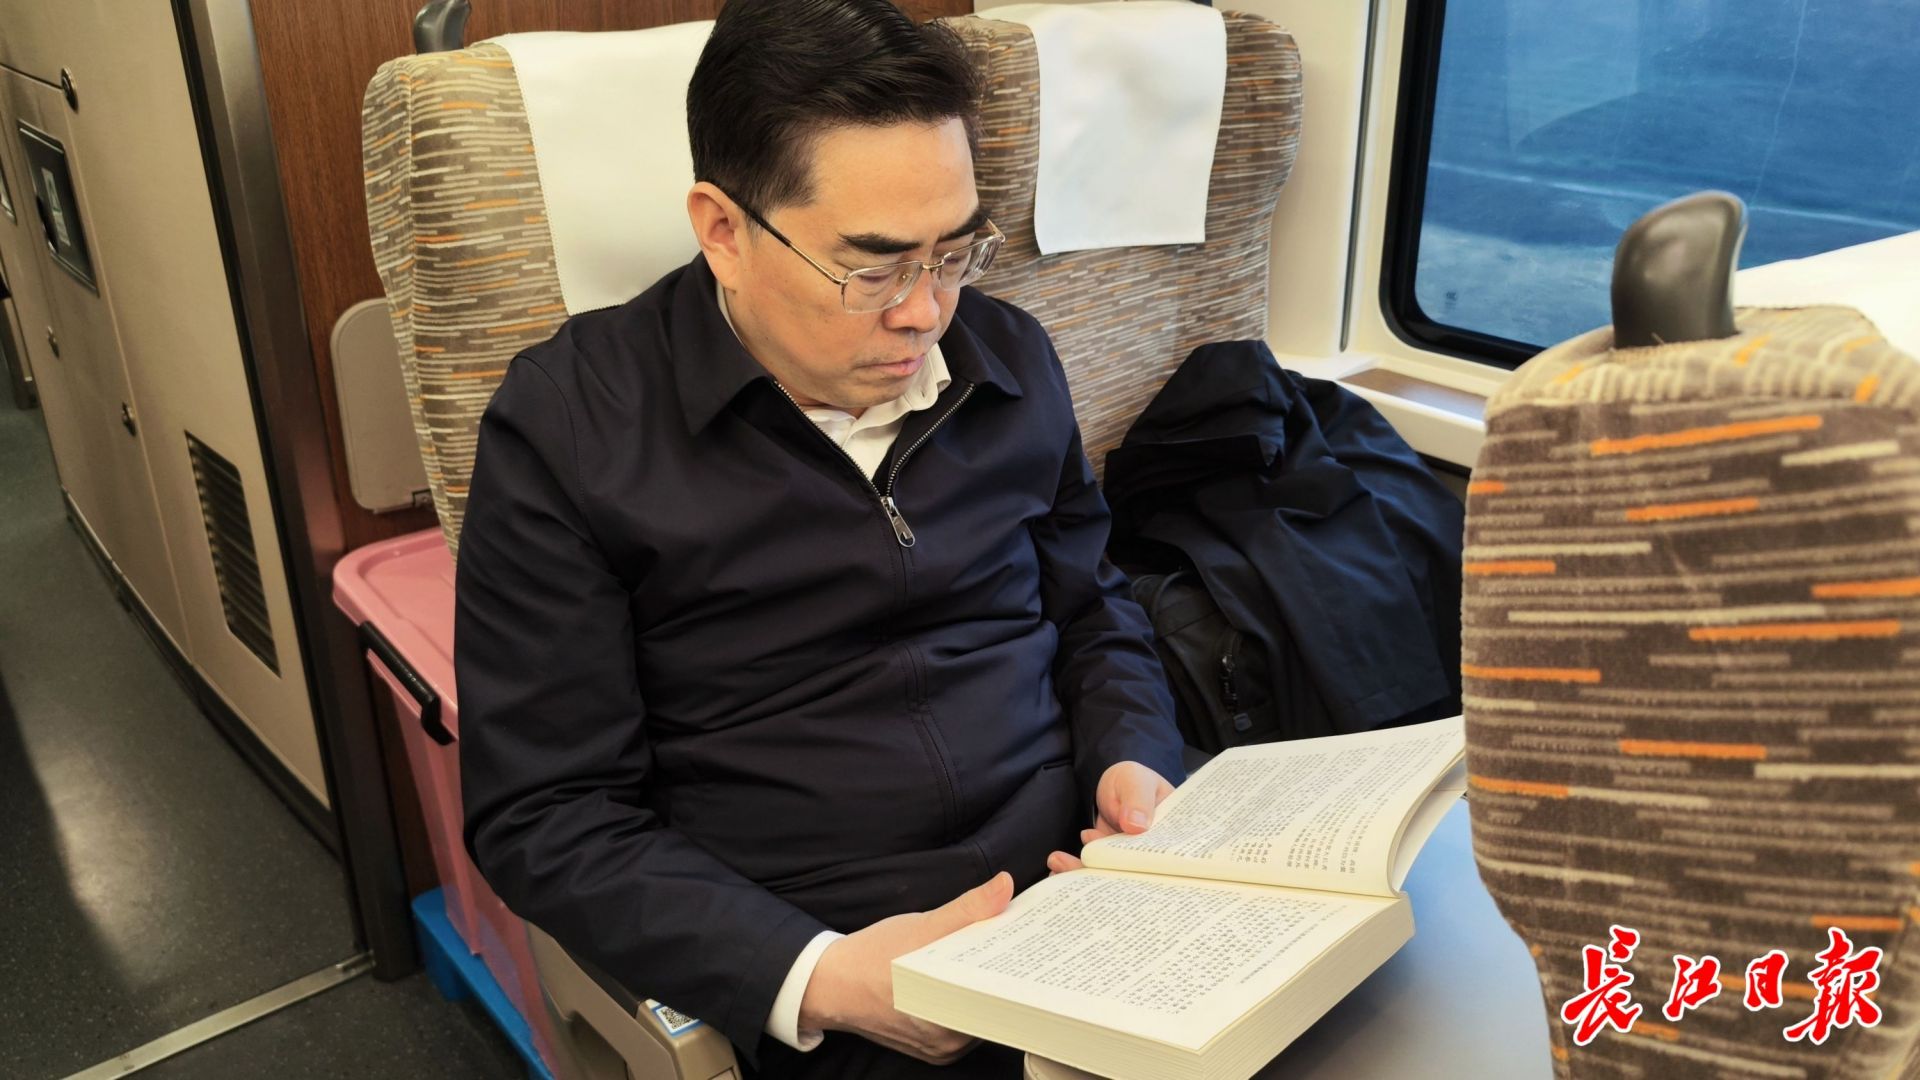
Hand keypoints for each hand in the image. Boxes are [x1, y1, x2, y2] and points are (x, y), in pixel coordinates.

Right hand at [797, 872, 1012, 1063]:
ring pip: (981, 1015)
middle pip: (994, 1006)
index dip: (1018, 971)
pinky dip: (970, 999)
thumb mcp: (923, 926)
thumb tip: (1004, 886)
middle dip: (1004, 974)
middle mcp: (949, 1042)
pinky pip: (964, 1023)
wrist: (831, 984)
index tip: (1028, 947)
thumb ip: (968, 909)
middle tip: (1016, 944)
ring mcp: (942, 1049)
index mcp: (950, 1019)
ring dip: (988, 987)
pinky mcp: (935, 1048)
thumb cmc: (872, 957)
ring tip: (996, 955)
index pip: (1003, 998)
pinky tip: (970, 975)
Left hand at [1045, 761, 1174, 874]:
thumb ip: (1137, 800)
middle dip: (1108, 876)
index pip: (1166, 859)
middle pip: (1134, 872)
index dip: (1147, 868)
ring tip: (1058, 863)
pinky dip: (1077, 868)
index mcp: (1172, 836)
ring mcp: (1129, 859)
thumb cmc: (1132, 779)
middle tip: (1081, 871)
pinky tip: (1058, 866)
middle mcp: (1153, 853)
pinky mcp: (1110, 861)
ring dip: (1085, 871)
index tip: (1122, 868)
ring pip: (1110, 873)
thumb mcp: (1135, 782)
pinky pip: (1095, 869)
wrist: (1112, 783)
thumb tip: (1135, 826)